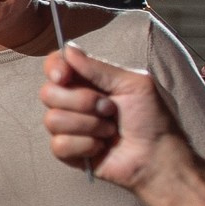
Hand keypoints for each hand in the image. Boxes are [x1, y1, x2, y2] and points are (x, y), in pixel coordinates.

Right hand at [38, 45, 176, 188]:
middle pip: (48, 93)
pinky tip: (101, 147)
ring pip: (52, 120)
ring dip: (88, 125)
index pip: (57, 64)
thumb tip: (69, 48)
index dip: (55, 68)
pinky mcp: (68, 151)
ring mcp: (69, 126)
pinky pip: (59, 144)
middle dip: (81, 101)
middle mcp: (74, 101)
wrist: (157, 157)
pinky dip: (85, 145)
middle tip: (109, 109)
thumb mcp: (133, 84)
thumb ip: (98, 68)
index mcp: (89, 80)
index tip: (64, 76)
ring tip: (110, 130)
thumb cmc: (152, 119)